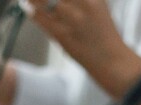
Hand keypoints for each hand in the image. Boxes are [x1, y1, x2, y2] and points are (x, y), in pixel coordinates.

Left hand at [25, 0, 140, 94]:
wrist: (112, 62)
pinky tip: (28, 7)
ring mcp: (72, 20)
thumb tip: (60, 0)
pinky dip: (32, 11)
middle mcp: (83, 4)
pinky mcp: (63, 35)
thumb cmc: (104, 36)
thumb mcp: (98, 6)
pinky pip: (41, 18)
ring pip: (44, 1)